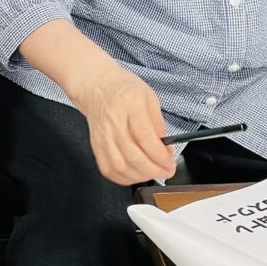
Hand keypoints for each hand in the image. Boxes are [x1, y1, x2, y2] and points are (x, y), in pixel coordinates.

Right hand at [71, 63, 175, 185]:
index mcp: (130, 106)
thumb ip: (158, 124)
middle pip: (133, 156)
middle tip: (166, 171)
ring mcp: (102, 136)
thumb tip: (166, 148)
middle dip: (154, 170)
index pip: (145, 137)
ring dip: (140, 176)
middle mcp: (114, 122)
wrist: (97, 87)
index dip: (160, 155)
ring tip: (152, 173)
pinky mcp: (96, 146)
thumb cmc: (124, 89)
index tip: (170, 162)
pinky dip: (123, 178)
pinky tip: (135, 174)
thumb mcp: (150, 98)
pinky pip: (108, 169)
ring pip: (120, 166)